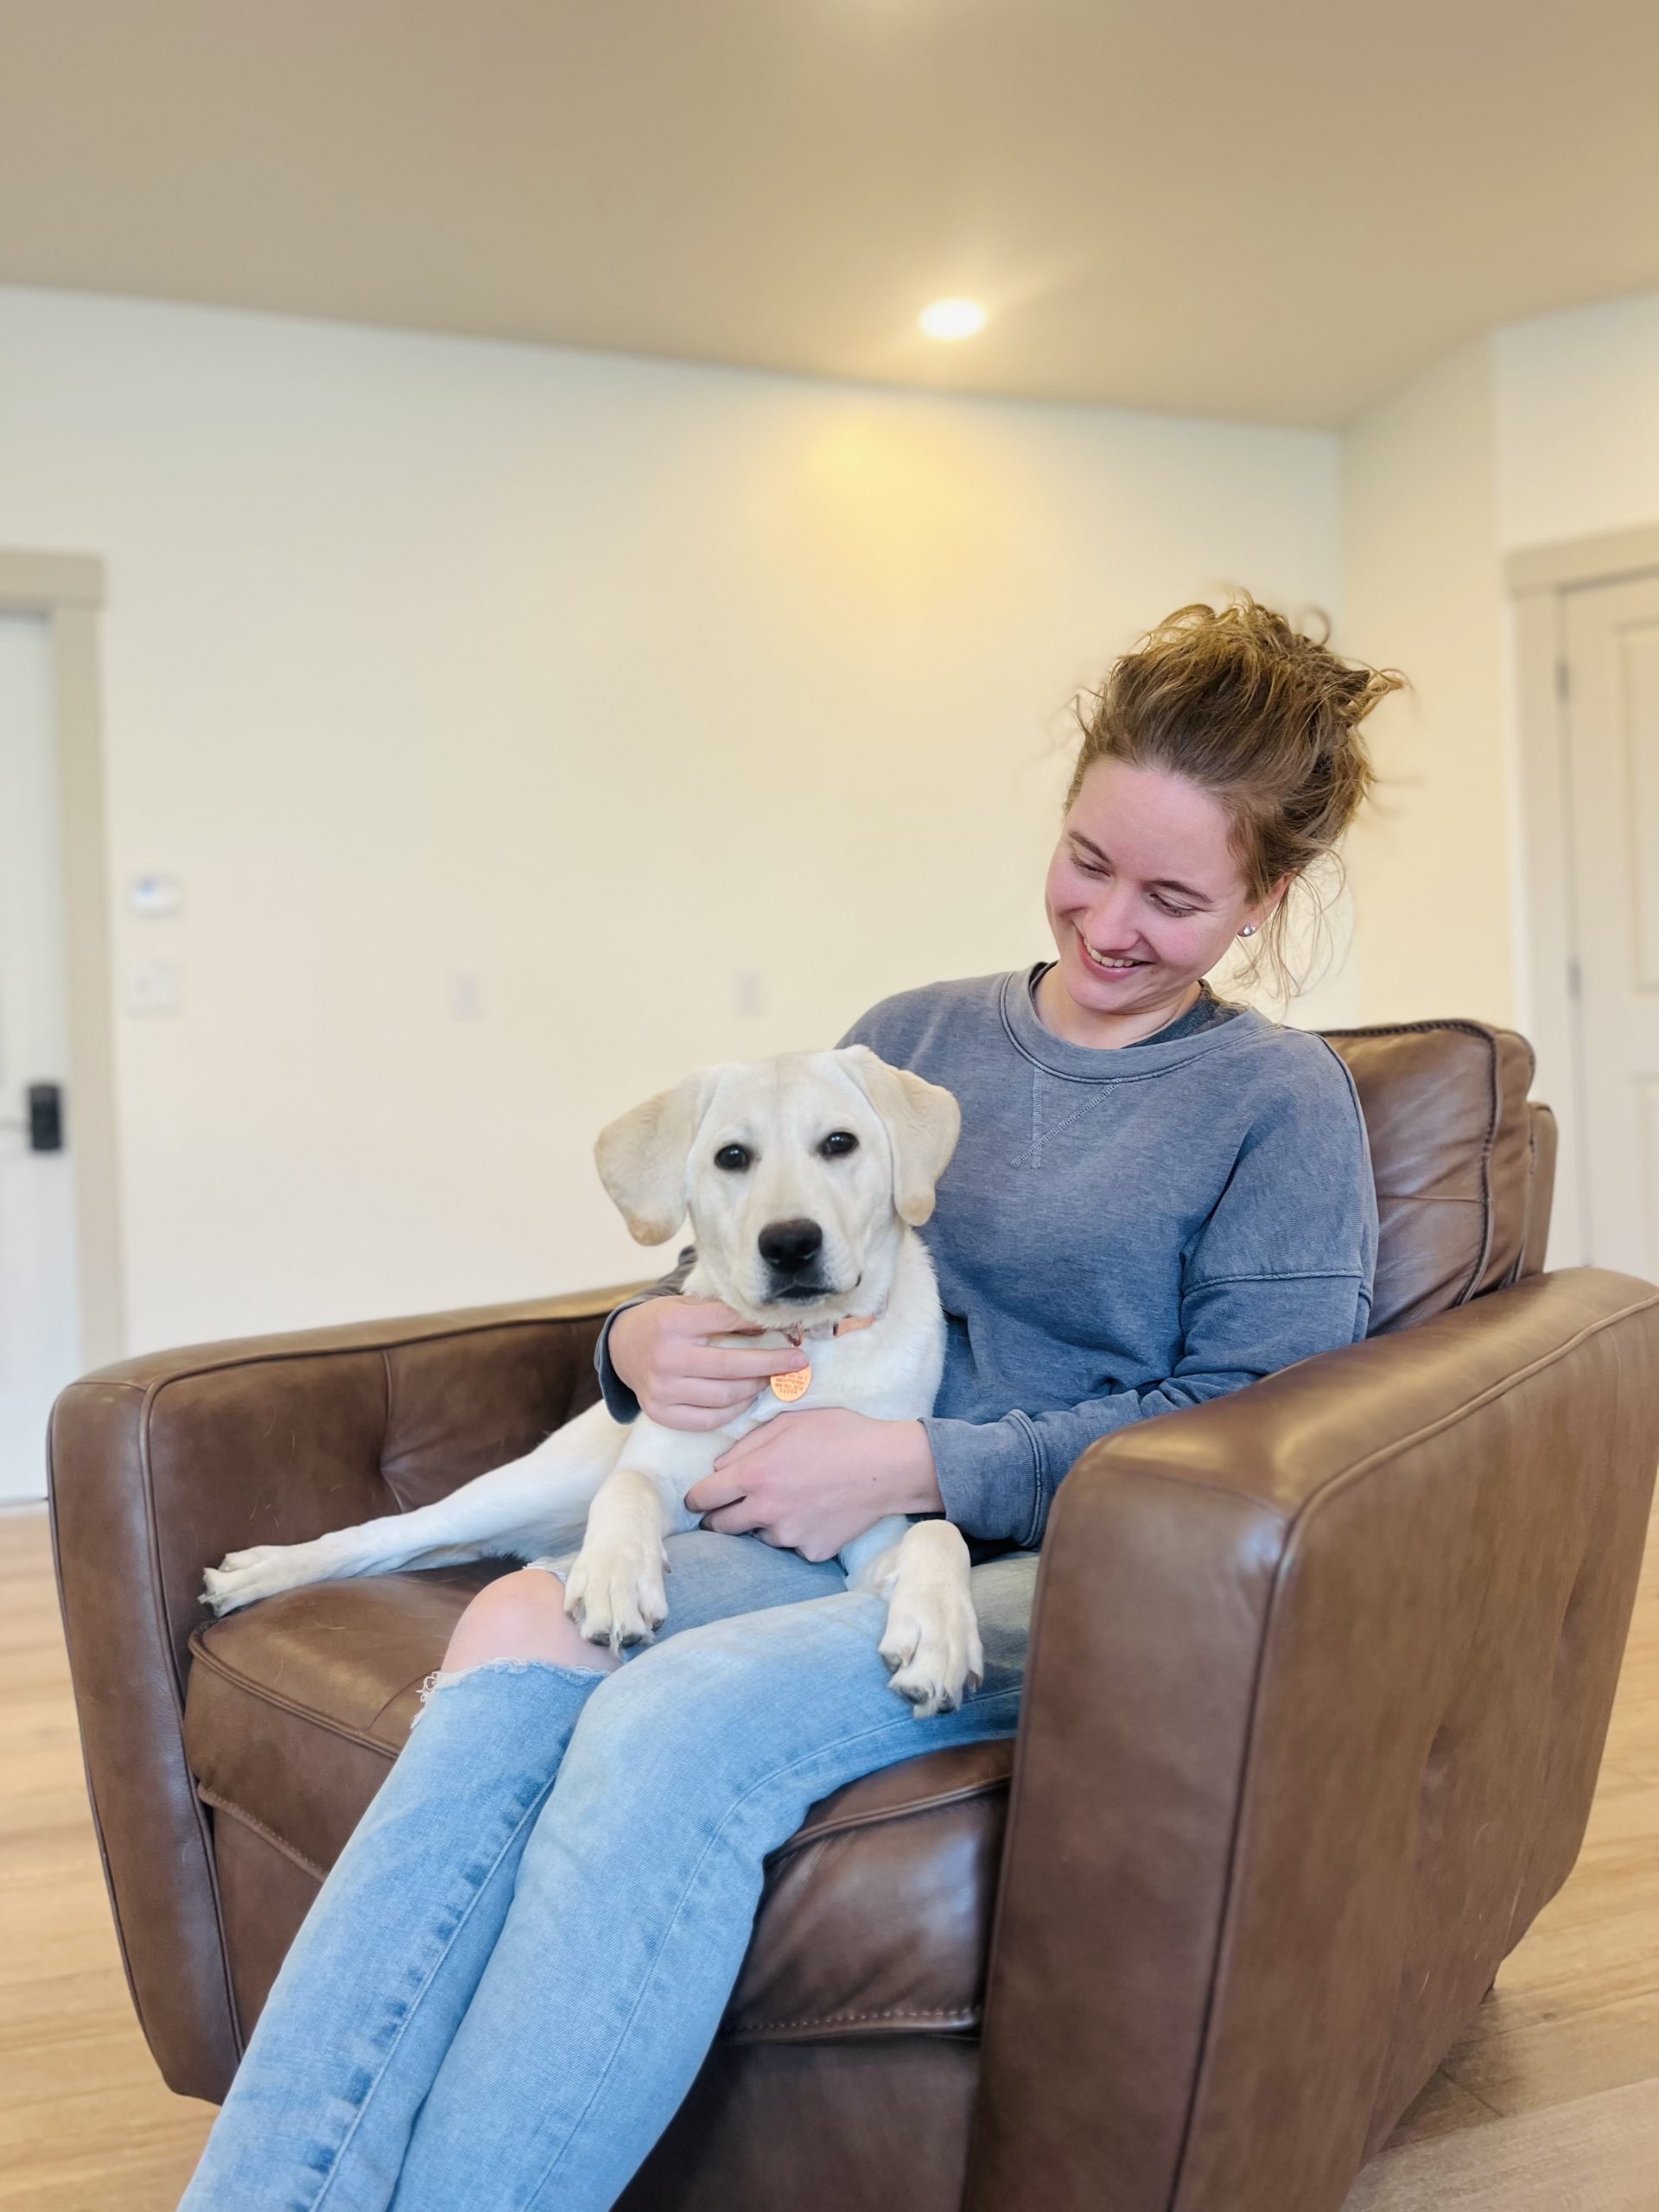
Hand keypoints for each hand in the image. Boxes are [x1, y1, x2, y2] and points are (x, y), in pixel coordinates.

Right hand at [609, 1298, 807, 1430]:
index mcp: (674, 1323)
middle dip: (772, 1364)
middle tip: (798, 1362)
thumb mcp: (688, 1306)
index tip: (788, 1328)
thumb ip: (722, 1313)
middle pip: (731, 1365)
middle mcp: (667, 1357)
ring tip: (770, 1379)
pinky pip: (708, 1420)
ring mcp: (662, 1389)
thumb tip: (770, 1324)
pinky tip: (746, 1398)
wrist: (622, 1347)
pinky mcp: (660, 1412)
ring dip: (755, 1388)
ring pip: (724, 1396)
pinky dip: (734, 1410)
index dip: (760, 1323)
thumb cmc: (664, 1323)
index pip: (727, 1320)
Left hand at [684, 1411, 943, 1561]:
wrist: (888, 1467)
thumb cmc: (839, 1434)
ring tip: (793, 1499)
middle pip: (721, 1526)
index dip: (696, 1499)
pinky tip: (817, 1512)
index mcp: (754, 1476)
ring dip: (765, 1522)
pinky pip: (793, 1546)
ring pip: (760, 1535)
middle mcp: (765, 1511)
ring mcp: (789, 1536)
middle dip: (721, 1516)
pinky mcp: (812, 1552)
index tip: (699, 1499)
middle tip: (736, 1504)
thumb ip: (746, 1445)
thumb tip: (718, 1467)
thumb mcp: (789, 1422)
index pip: (702, 1498)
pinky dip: (798, 1533)